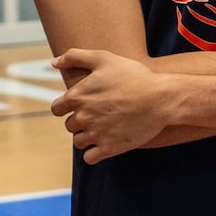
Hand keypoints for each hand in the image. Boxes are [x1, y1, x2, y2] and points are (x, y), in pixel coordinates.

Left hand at [49, 49, 177, 163]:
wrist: (161, 98)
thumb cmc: (134, 76)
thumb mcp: (104, 58)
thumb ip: (75, 57)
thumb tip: (54, 62)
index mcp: (77, 96)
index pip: (57, 109)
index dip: (67, 107)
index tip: (83, 105)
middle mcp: (83, 117)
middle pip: (70, 126)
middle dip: (81, 122)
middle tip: (99, 115)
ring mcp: (96, 134)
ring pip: (79, 142)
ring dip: (87, 137)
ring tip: (104, 129)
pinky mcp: (109, 148)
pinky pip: (90, 158)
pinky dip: (94, 153)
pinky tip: (106, 144)